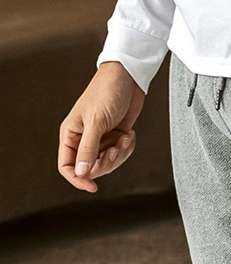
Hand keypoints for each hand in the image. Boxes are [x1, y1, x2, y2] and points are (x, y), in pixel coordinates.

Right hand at [58, 61, 145, 192]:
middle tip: (116, 150)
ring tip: (125, 138)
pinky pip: (120, 153)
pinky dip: (127, 147)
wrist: (129, 76)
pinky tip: (130, 134)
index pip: (67, 166)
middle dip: (106, 163)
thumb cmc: (107, 91)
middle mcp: (84, 138)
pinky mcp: (115, 135)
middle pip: (90, 168)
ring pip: (107, 162)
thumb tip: (81, 173)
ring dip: (119, 154)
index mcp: (71, 134)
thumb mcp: (96, 121)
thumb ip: (88, 148)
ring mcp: (101, 137)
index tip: (92, 186)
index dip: (77, 179)